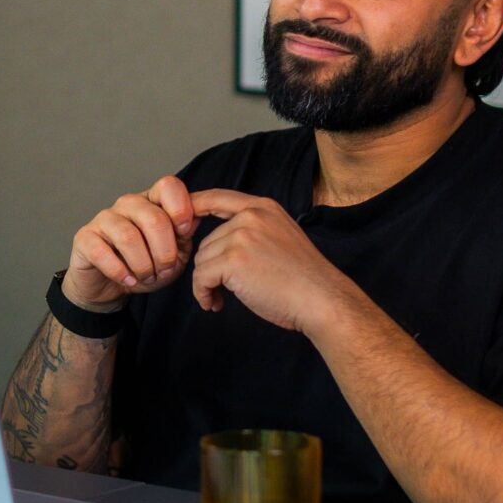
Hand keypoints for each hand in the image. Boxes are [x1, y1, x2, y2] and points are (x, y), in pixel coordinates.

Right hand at [64, 176, 197, 309]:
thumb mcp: (175, 254)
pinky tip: (128, 280)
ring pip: (129, 237)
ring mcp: (104, 218)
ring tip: (146, 278)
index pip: (169, 186)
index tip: (185, 234)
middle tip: (164, 270)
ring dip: (143, 266)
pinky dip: (120, 272)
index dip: (181, 209)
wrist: (110, 287)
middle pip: (154, 218)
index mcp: (152, 201)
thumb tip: (196, 217)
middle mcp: (128, 204)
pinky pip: (102, 252)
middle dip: (165, 253)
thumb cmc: (144, 266)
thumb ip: (185, 235)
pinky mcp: (84, 238)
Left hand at [187, 189, 341, 335]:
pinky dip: (203, 294)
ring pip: (201, 261)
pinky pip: (200, 277)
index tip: (181, 226)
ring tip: (223, 298)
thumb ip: (252, 230)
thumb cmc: (302, 279)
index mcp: (263, 207)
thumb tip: (218, 241)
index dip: (194, 207)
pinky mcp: (233, 260)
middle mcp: (251, 216)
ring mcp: (241, 236)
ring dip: (208, 283)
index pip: (217, 197)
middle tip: (223, 290)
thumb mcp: (280, 237)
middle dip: (211, 268)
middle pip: (206, 241)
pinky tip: (216, 304)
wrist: (321, 299)